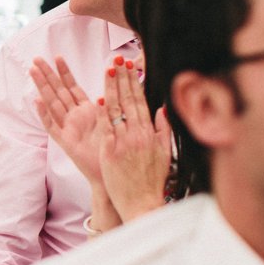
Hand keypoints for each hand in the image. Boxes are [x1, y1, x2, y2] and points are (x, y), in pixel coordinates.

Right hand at [30, 56, 111, 196]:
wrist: (112, 174)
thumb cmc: (114, 149)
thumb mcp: (115, 121)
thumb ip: (111, 104)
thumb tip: (110, 85)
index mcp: (87, 111)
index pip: (73, 86)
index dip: (65, 72)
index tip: (58, 56)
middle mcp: (75, 117)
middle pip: (58, 92)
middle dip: (48, 75)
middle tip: (36, 59)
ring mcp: (68, 128)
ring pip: (52, 104)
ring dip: (42, 88)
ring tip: (33, 72)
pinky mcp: (65, 142)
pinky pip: (52, 127)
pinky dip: (44, 115)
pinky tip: (37, 101)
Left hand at [97, 61, 170, 222]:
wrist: (142, 203)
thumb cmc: (152, 182)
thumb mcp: (164, 154)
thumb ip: (163, 130)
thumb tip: (161, 109)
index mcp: (150, 133)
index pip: (140, 102)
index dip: (134, 83)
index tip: (130, 68)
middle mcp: (138, 134)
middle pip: (128, 101)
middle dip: (122, 79)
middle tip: (117, 61)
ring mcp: (124, 142)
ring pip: (115, 109)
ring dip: (111, 88)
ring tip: (107, 70)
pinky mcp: (111, 152)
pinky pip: (105, 127)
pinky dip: (102, 112)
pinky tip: (98, 97)